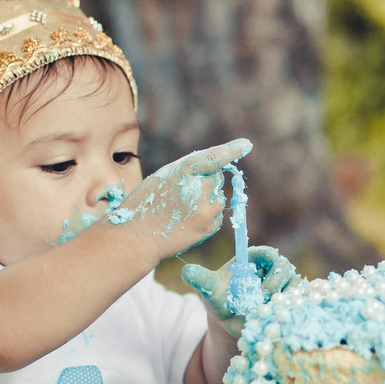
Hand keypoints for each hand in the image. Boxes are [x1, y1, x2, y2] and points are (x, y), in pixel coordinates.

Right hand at [106, 139, 250, 257]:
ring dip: (207, 199)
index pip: (213, 158)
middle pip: (216, 177)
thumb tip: (214, 172)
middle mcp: (199, 188)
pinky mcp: (210, 225)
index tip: (246, 145)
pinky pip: (216, 213)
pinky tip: (187, 220)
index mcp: (183, 170)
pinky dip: (206, 214)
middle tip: (183, 194)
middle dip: (206, 182)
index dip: (231, 150)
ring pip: (218, 196)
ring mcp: (206, 209)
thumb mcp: (162, 177)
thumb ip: (188, 172)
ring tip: (182, 210)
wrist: (137, 238)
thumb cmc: (145, 204)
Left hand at [181, 246, 298, 337]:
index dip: (269, 257)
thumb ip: (201, 279)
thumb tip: (186, 270)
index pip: (266, 252)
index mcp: (252, 259)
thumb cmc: (219, 299)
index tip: (266, 266)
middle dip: (275, 281)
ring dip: (284, 296)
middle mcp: (270, 270)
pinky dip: (291, 307)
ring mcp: (282, 286)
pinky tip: (278, 314)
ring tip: (269, 307)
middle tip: (263, 295)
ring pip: (294, 284)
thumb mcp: (209, 290)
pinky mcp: (288, 301)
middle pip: (284, 266)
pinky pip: (298, 301)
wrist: (231, 321)